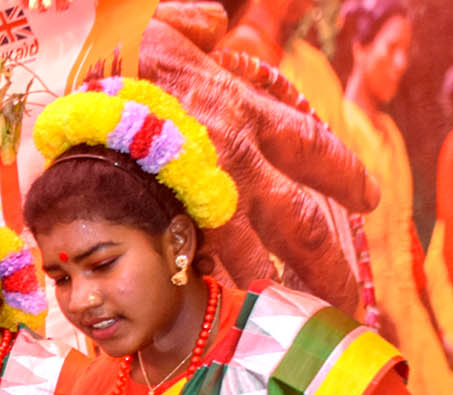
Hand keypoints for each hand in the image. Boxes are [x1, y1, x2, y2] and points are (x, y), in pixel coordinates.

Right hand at [90, 4, 377, 310]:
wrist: (82, 84)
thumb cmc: (121, 52)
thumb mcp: (168, 23)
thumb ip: (195, 26)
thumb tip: (210, 23)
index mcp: (247, 109)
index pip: (313, 147)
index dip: (346, 176)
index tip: (370, 199)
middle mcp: (239, 156)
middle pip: (302, 221)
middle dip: (329, 264)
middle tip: (349, 297)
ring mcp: (205, 193)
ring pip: (257, 252)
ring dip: (278, 284)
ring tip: (292, 309)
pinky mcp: (168, 219)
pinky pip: (196, 257)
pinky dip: (211, 276)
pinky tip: (220, 295)